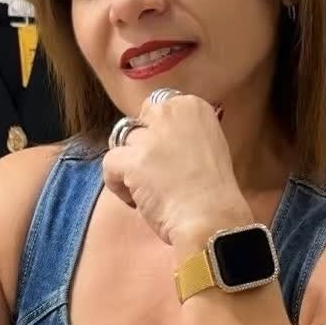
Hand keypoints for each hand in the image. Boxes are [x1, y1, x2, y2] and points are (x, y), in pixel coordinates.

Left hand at [103, 93, 251, 253]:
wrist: (212, 218)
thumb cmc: (215, 192)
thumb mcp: (210, 147)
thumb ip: (185, 135)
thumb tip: (164, 142)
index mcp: (192, 106)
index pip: (158, 108)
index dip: (157, 134)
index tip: (167, 158)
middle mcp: (170, 112)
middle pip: (138, 122)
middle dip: (141, 146)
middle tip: (154, 174)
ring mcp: (150, 137)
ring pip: (122, 143)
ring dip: (130, 165)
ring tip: (145, 191)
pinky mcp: (132, 161)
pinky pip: (109, 164)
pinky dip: (117, 184)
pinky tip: (136, 201)